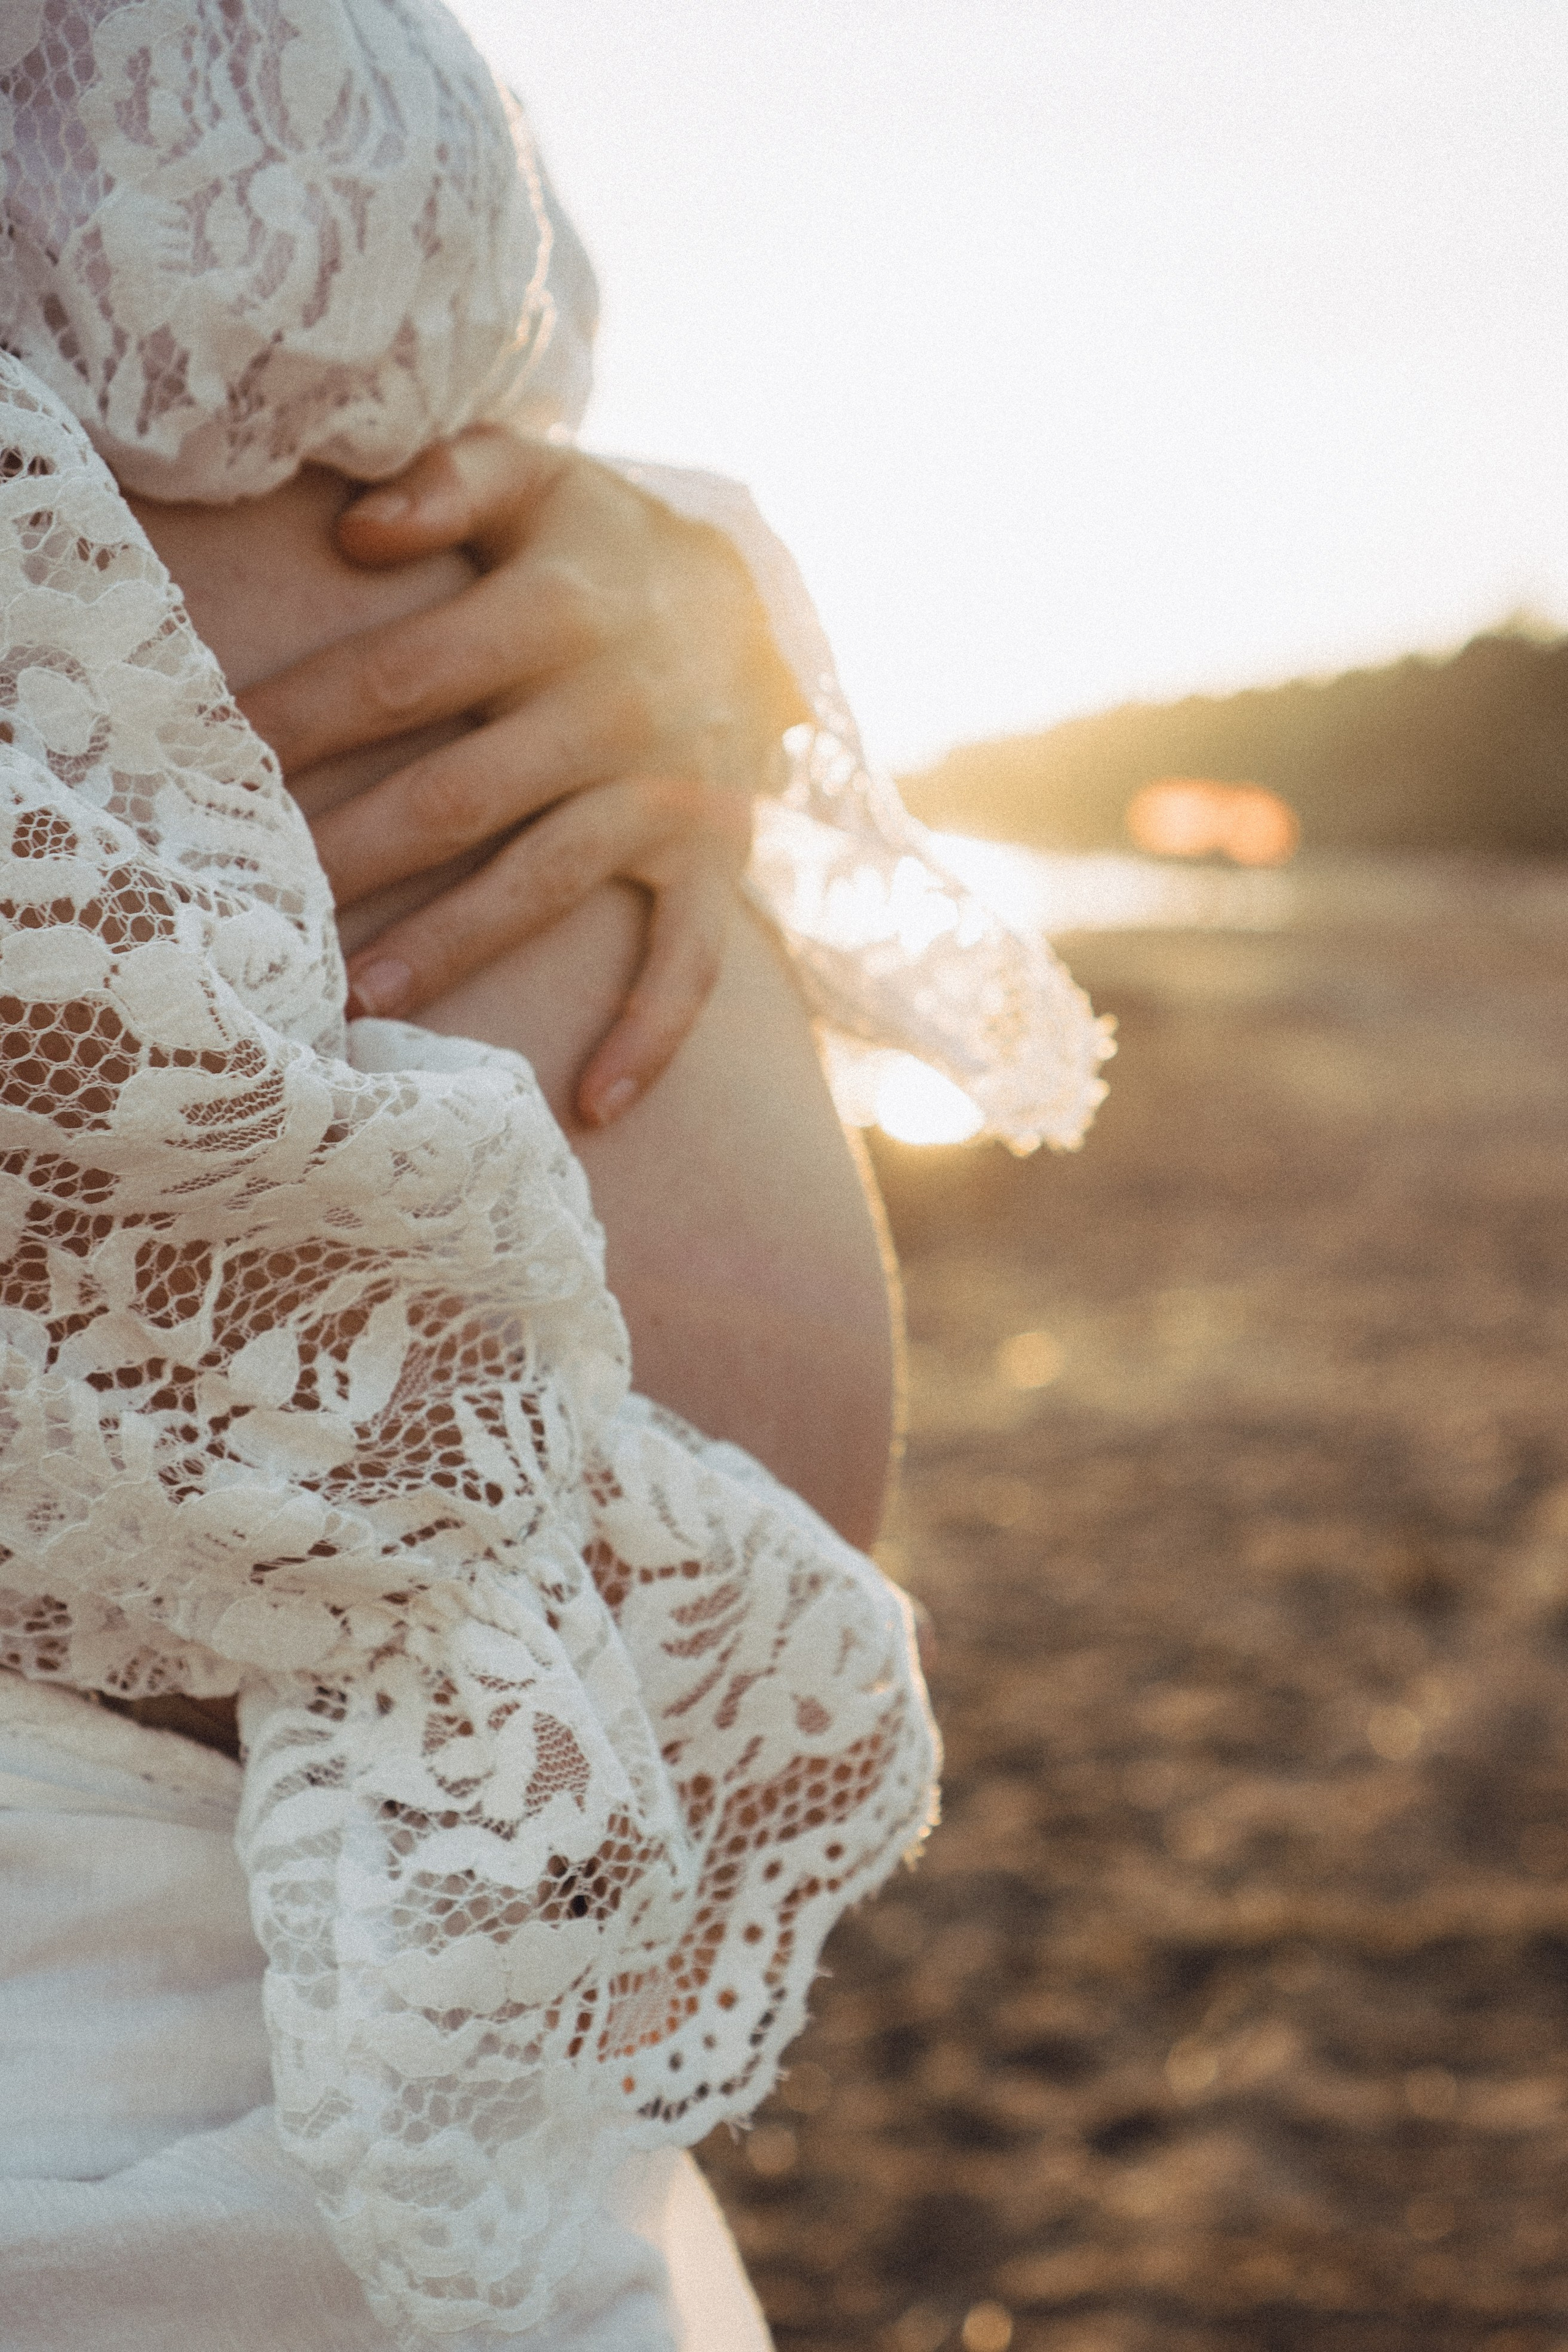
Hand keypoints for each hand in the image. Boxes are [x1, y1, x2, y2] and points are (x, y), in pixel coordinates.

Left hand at [238, 427, 805, 1125]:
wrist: (760, 603)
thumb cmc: (606, 547)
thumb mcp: (541, 479)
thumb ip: (449, 480)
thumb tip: (355, 529)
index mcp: (555, 613)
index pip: (399, 677)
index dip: (303, 722)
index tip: (220, 764)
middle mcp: (612, 712)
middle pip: (456, 797)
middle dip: (352, 855)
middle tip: (260, 912)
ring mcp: (667, 796)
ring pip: (544, 884)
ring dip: (451, 948)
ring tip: (357, 1005)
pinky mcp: (714, 860)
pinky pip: (689, 958)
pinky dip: (650, 1032)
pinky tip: (593, 1103)